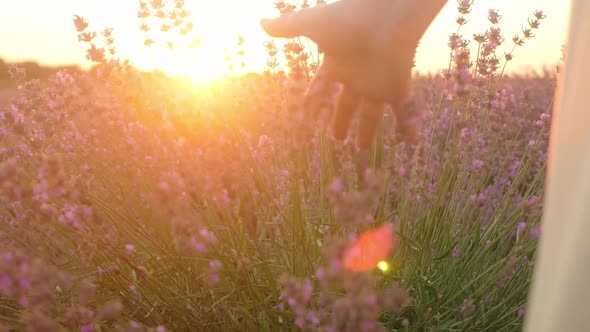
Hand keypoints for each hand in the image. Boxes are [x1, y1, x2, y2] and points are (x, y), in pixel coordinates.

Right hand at [261, 0, 445, 148]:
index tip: (305, 116)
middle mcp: (357, 76)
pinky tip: (409, 141)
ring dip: (366, 132)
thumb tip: (261, 22)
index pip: (322, 86)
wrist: (389, 15)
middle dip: (341, 121)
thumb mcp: (312, 24)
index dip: (313, 100)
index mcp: (337, 62)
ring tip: (360, 149)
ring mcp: (377, 84)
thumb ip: (288, 27)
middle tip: (336, 139)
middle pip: (346, 105)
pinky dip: (406, 127)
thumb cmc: (349, 18)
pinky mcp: (397, 89)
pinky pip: (403, 113)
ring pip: (371, 115)